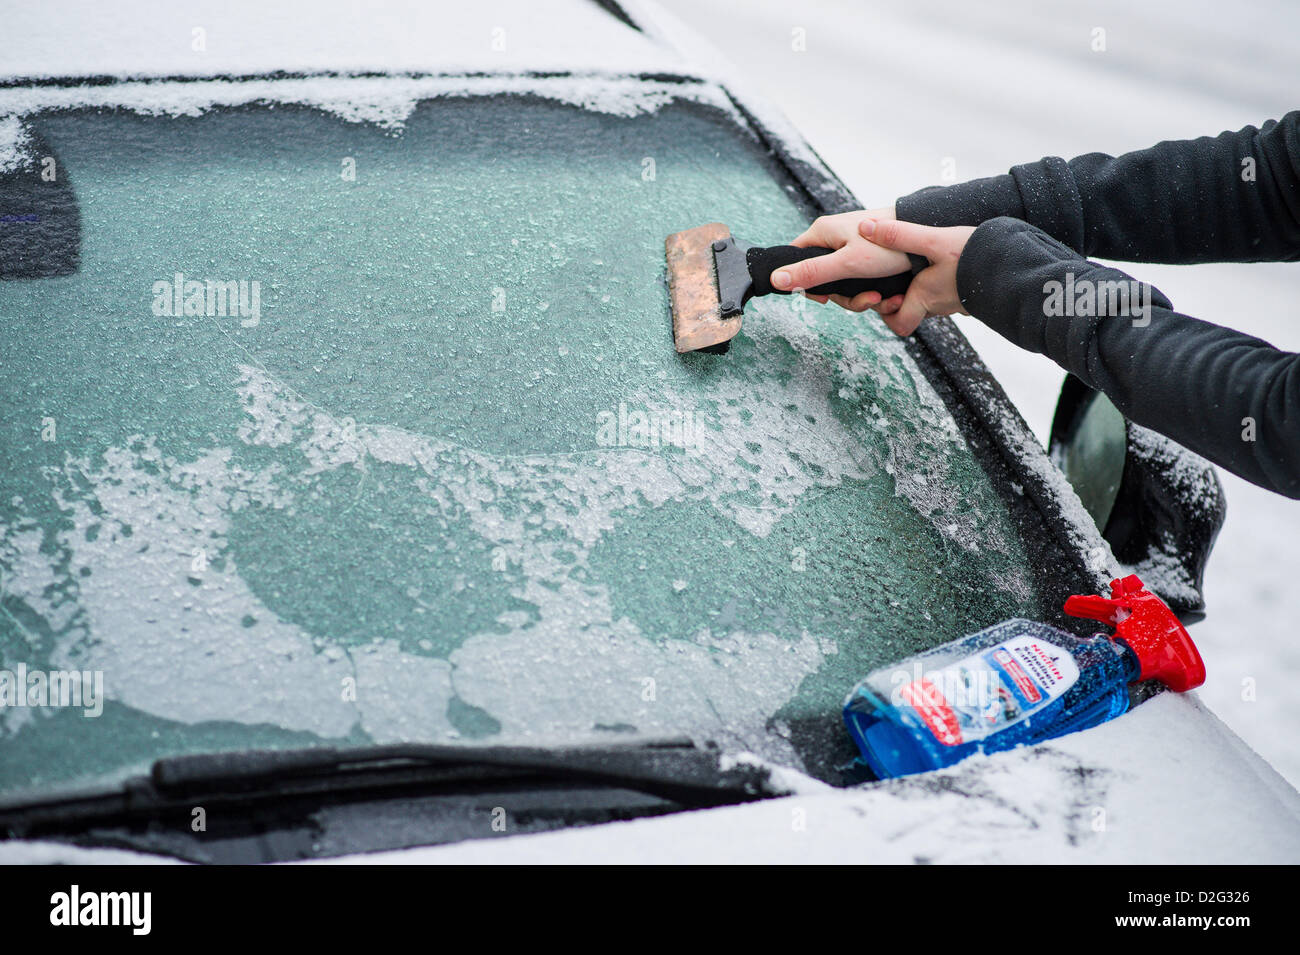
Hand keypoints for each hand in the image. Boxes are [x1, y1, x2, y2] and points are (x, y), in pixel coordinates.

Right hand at [771, 208, 910, 311]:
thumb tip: (775, 280)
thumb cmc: (887, 245)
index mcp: (823, 232)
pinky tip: (888, 296)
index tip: (824, 298)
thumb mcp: (846, 264)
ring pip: (844, 282)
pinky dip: (873, 290)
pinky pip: (861, 279)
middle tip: (865, 301)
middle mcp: (835, 237)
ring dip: (863, 298)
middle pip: (823, 277)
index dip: (804, 283)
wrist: (927, 235)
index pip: (796, 258)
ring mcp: (853, 246)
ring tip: (882, 299)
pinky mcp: (869, 255)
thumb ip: (811, 273)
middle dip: (845, 297)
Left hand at [858, 218, 974, 335]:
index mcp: (925, 298)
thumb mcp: (933, 240)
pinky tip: (948, 260)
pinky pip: (952, 291)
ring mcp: (958, 301)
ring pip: (932, 300)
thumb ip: (899, 235)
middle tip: (900, 273)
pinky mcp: (973, 292)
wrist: (1018, 264)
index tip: (886, 293)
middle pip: (913, 309)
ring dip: (924, 285)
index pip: (898, 324)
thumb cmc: (976, 257)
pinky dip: (944, 280)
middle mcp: (940, 305)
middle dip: (903, 295)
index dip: (888, 313)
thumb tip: (865, 229)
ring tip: (922, 262)